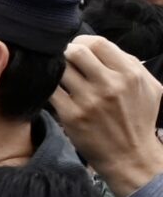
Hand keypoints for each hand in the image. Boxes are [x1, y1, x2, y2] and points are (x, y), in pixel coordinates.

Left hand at [53, 33, 162, 196]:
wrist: (130, 155)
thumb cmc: (139, 119)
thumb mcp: (148, 87)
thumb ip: (131, 64)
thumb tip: (104, 49)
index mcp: (130, 73)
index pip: (98, 43)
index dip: (83, 41)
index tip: (77, 47)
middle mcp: (109, 84)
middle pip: (76, 52)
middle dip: (66, 53)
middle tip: (63, 59)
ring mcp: (89, 100)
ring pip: (60, 70)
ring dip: (56, 70)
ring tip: (58, 75)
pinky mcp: (71, 116)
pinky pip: (51, 92)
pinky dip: (48, 88)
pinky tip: (51, 90)